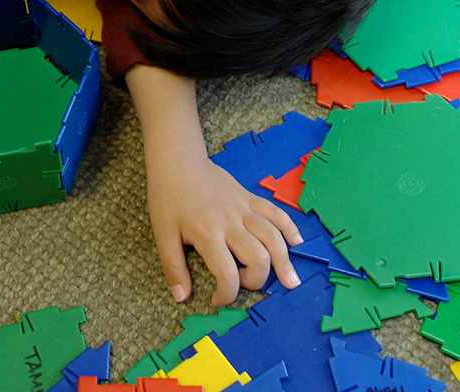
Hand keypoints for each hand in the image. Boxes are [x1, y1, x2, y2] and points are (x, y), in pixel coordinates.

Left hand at [146, 153, 302, 306]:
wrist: (177, 160)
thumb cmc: (168, 197)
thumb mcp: (162, 234)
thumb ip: (173, 268)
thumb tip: (182, 297)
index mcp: (207, 234)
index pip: (227, 274)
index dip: (227, 294)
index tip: (218, 299)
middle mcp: (230, 222)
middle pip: (258, 257)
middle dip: (257, 280)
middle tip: (245, 283)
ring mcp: (243, 208)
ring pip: (273, 236)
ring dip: (284, 261)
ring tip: (291, 281)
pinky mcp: (250, 197)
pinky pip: (276, 212)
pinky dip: (289, 228)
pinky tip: (297, 242)